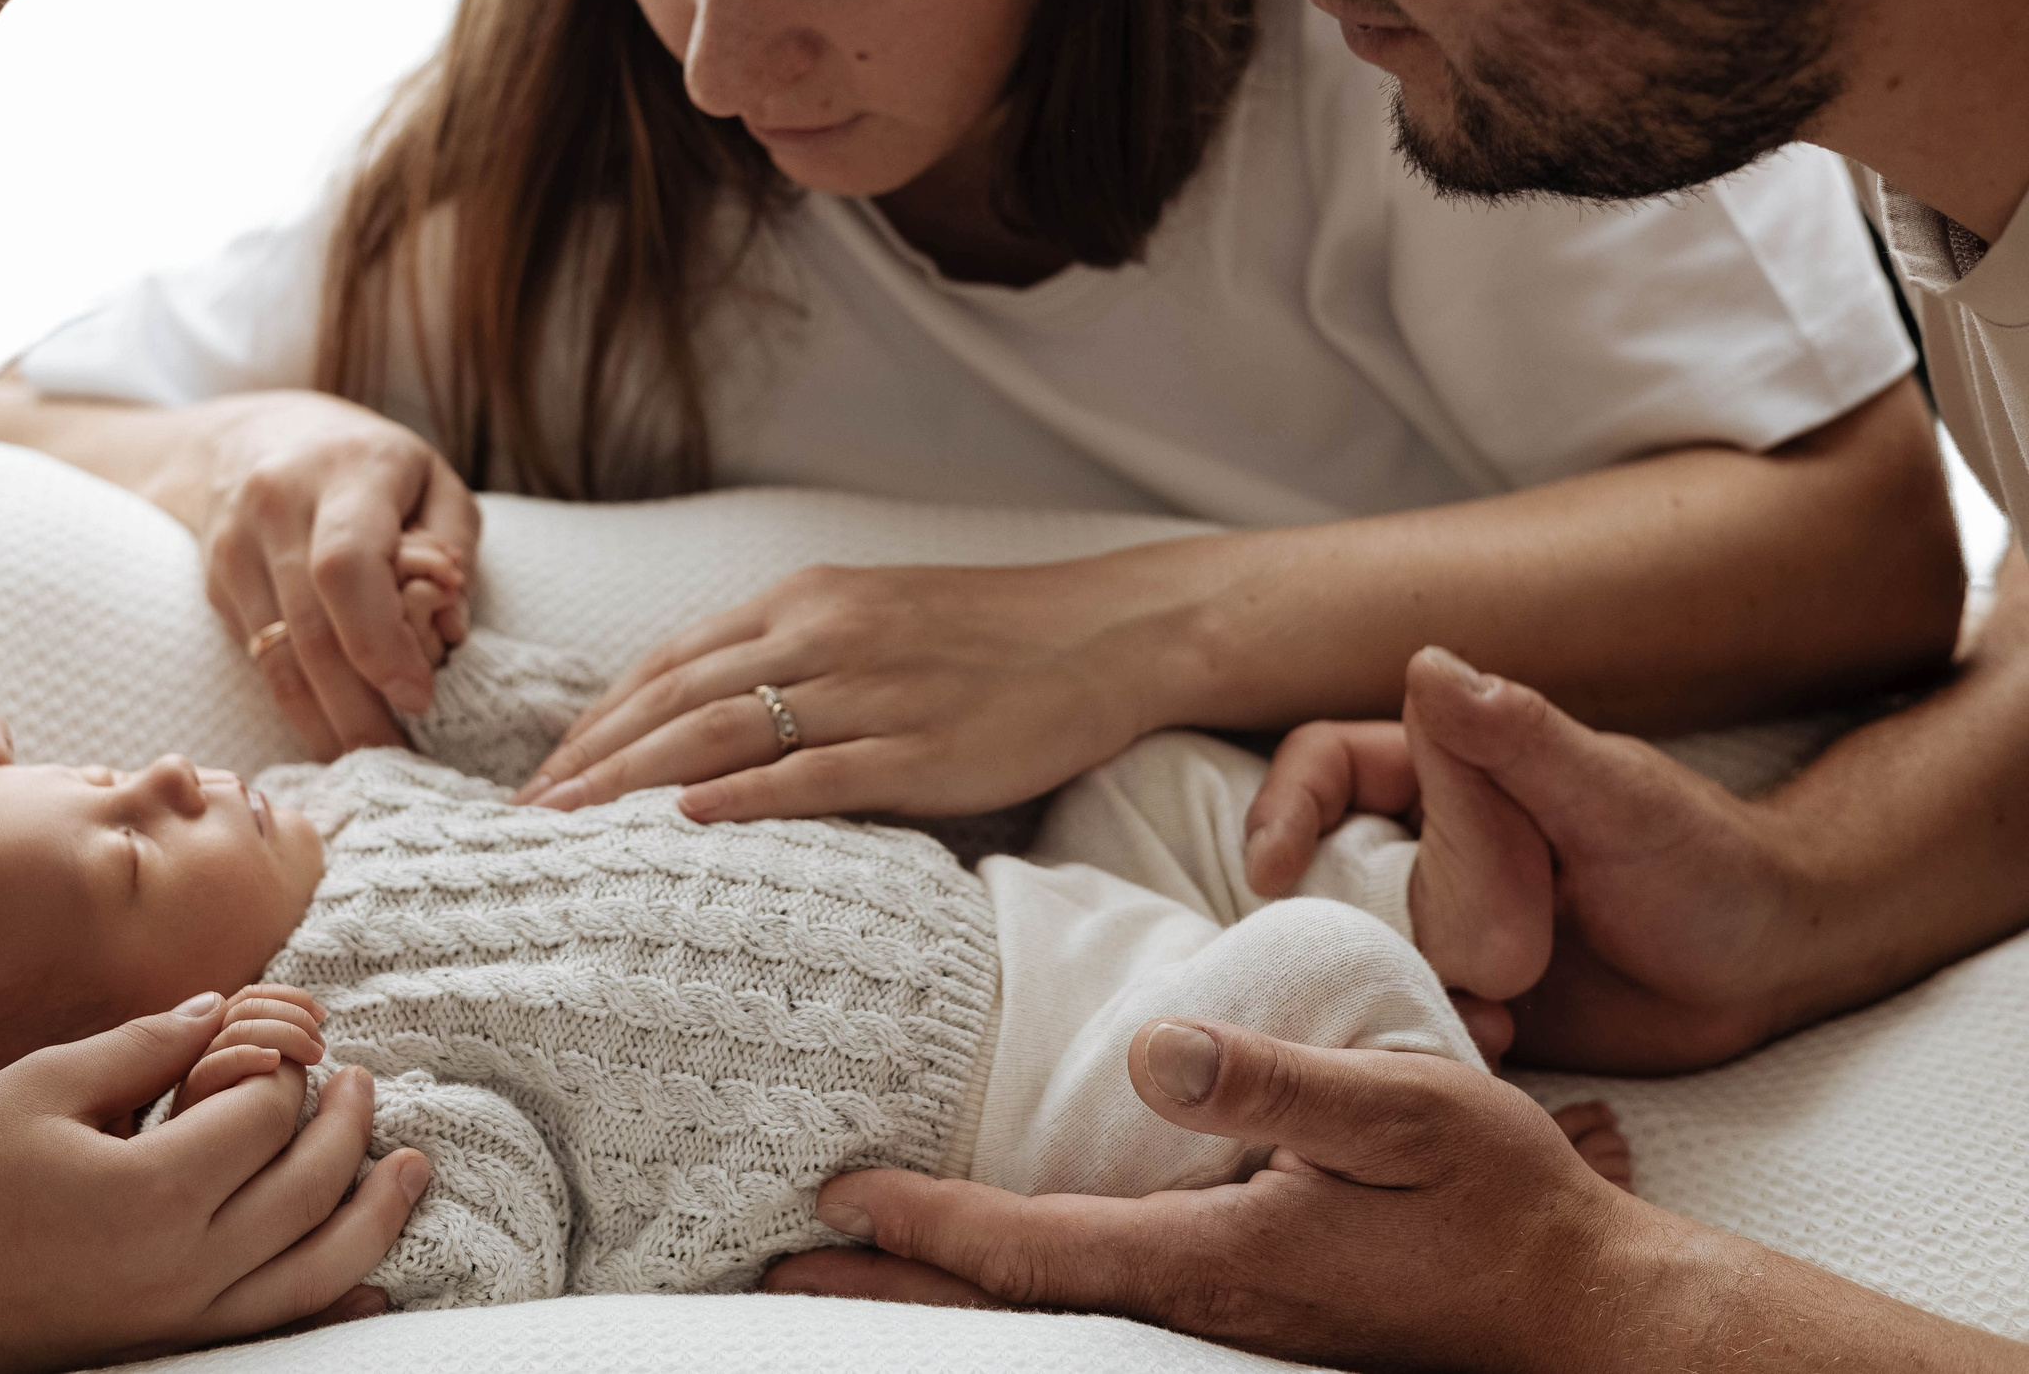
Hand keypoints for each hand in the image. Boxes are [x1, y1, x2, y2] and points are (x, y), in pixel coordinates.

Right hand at [0, 991, 426, 1364]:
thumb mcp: (42, 1085)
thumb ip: (143, 1045)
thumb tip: (222, 1007)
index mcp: (153, 1190)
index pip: (268, 1115)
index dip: (281, 1070)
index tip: (273, 1045)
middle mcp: (183, 1266)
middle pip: (314, 1185)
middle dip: (349, 1124)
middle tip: (361, 1082)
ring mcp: (178, 1319)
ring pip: (321, 1270)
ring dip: (377, 1213)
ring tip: (409, 1166)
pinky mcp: (164, 1348)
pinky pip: (280, 1333)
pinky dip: (338, 1305)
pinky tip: (375, 1282)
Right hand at [201, 393, 479, 758]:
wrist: (250, 438)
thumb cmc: (368, 464)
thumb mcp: (432, 479)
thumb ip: (452, 545)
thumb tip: (447, 622)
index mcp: (344, 470)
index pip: (346, 566)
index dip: (380, 641)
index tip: (418, 696)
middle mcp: (277, 504)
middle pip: (310, 627)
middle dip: (357, 708)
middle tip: (400, 761)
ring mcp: (235, 546)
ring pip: (275, 656)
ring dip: (322, 723)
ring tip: (367, 763)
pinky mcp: (216, 584)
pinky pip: (258, 658)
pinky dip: (297, 704)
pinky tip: (330, 733)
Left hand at [516, 559, 1156, 821]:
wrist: (1111, 634)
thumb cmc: (988, 636)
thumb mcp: (874, 620)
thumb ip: (790, 656)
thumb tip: (703, 723)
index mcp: (806, 601)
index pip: (671, 662)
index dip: (598, 718)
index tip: (543, 770)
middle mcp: (825, 636)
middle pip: (678, 699)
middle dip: (591, 757)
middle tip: (526, 814)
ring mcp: (873, 691)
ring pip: (725, 733)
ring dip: (634, 780)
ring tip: (572, 826)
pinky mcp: (922, 748)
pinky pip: (813, 772)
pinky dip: (743, 795)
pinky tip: (685, 822)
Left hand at [765, 1019, 1670, 1371]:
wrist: (1589, 1312)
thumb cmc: (1504, 1211)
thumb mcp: (1403, 1115)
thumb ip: (1273, 1082)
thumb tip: (1149, 1055)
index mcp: (1215, 1260)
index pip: (1033, 1249)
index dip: (927, 1227)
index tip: (836, 1198)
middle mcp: (1202, 1306)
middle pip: (1015, 1300)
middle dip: (896, 1284)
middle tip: (785, 1262)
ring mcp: (1228, 1320)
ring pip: (1053, 1307)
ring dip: (950, 1285)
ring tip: (862, 1259)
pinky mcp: (1257, 1310)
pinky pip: (1105, 1298)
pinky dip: (1026, 1278)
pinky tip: (1009, 1257)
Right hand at [1245, 647, 1798, 1070]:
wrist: (1770, 967)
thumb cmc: (1708, 857)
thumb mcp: (1618, 796)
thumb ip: (1521, 736)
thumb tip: (1426, 663)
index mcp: (1446, 777)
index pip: (1325, 768)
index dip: (1283, 809)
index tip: (1270, 872)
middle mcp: (1428, 852)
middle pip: (1335, 877)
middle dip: (1375, 923)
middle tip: (1458, 955)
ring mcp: (1445, 932)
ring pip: (1365, 957)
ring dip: (1411, 986)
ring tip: (1499, 1006)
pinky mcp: (1469, 1003)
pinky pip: (1412, 1021)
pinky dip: (1443, 1036)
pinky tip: (1507, 1038)